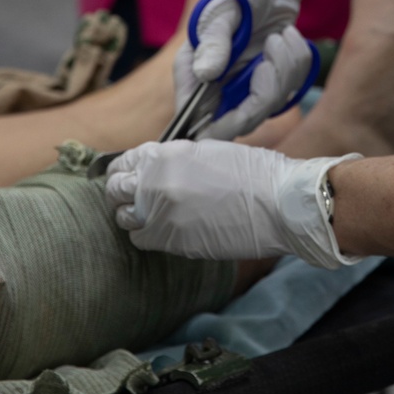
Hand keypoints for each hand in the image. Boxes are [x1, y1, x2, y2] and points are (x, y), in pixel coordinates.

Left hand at [105, 138, 360, 265]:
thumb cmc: (254, 172)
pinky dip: (146, 234)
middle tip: (136, 196)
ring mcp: (161, 215)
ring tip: (151, 213)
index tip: (129, 175)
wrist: (279, 204)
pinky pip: (141, 239)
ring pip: (123, 217)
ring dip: (133, 214)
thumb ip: (176, 159)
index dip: (124, 169)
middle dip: (122, 192)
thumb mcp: (209, 151)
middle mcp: (155, 183)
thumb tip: (159, 168)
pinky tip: (163, 229)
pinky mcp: (172, 242)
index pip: (123, 162)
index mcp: (166, 154)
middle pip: (115, 190)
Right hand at [172, 0, 342, 106]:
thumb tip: (205, 73)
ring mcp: (241, 88)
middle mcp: (213, 87)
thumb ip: (215, 40)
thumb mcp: (226, 9)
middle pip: (239, 120)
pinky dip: (295, 64)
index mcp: (191, 71)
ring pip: (268, 106)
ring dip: (285, 69)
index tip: (255, 96)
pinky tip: (289, 38)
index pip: (195, 119)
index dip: (220, 124)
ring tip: (281, 36)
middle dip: (266, 89)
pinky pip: (288, 91)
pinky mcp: (266, 84)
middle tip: (274, 49)